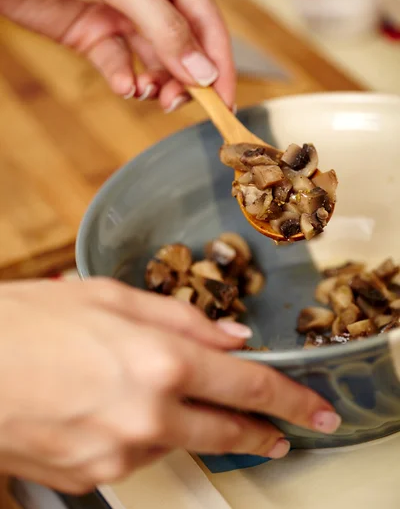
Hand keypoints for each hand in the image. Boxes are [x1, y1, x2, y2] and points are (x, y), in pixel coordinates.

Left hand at [0, 0, 234, 110]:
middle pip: (185, 50)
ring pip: (155, 64)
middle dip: (186, 80)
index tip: (224, 101)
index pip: (208, 26)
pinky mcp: (95, 38)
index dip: (219, 65)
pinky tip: (124, 85)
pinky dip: (125, 81)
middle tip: (178, 103)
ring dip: (157, 84)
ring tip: (149, 93)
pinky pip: (121, 67)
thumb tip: (203, 73)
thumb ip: (166, 29)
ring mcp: (122, 19)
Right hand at [0, 278, 339, 493]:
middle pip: (228, 430)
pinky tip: (114, 408)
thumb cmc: (28, 321)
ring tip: (155, 393)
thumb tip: (230, 336)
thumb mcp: (110, 296)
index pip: (247, 385)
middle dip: (261, 434)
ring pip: (179, 442)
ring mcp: (120, 454)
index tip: (311, 409)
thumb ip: (181, 317)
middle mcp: (147, 415)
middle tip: (280, 434)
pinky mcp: (93, 476)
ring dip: (186, 424)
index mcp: (159, 359)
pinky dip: (143, 435)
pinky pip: (137, 456)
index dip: (289, 399)